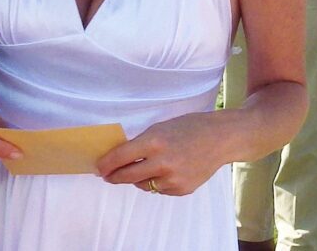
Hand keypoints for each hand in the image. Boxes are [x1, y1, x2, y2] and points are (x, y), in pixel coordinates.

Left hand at [96, 112, 222, 196]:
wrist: (218, 139)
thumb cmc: (186, 128)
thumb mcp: (158, 129)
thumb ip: (141, 144)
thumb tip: (120, 158)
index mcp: (154, 142)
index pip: (121, 156)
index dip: (106, 164)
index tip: (98, 168)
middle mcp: (162, 163)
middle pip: (128, 176)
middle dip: (114, 177)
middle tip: (107, 176)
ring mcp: (173, 179)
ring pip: (143, 185)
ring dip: (137, 178)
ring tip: (140, 169)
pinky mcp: (182, 189)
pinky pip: (160, 189)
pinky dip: (156, 182)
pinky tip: (163, 171)